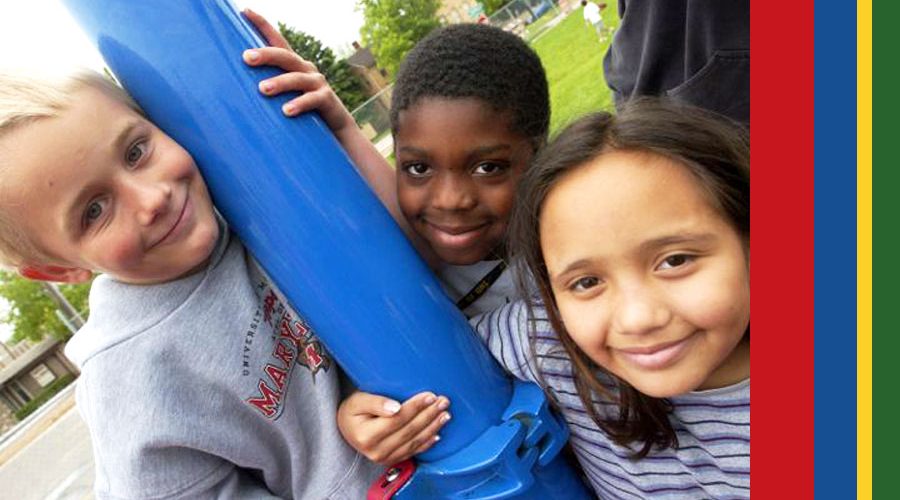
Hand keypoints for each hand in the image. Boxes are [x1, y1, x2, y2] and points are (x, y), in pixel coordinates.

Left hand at [241, 8, 355, 135]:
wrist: (337, 124)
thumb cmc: (302, 109)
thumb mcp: (286, 93)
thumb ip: (269, 87)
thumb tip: (234, 89)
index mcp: (293, 64)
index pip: (277, 40)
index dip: (262, 25)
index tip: (245, 11)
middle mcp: (305, 69)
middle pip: (285, 56)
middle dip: (266, 55)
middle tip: (247, 57)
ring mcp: (317, 82)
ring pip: (296, 78)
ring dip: (279, 83)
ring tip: (262, 89)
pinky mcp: (326, 99)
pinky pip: (312, 100)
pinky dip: (299, 104)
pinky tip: (286, 111)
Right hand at [338, 391, 450, 465]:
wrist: (346, 429)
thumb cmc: (352, 411)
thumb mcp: (357, 401)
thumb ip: (376, 402)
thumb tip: (396, 408)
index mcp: (366, 435)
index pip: (398, 419)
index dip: (416, 407)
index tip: (430, 395)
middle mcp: (376, 451)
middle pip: (409, 431)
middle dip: (429, 415)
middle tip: (443, 401)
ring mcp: (385, 458)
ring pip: (414, 442)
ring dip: (432, 427)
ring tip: (445, 414)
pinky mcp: (392, 461)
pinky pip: (413, 452)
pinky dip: (427, 442)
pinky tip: (437, 433)